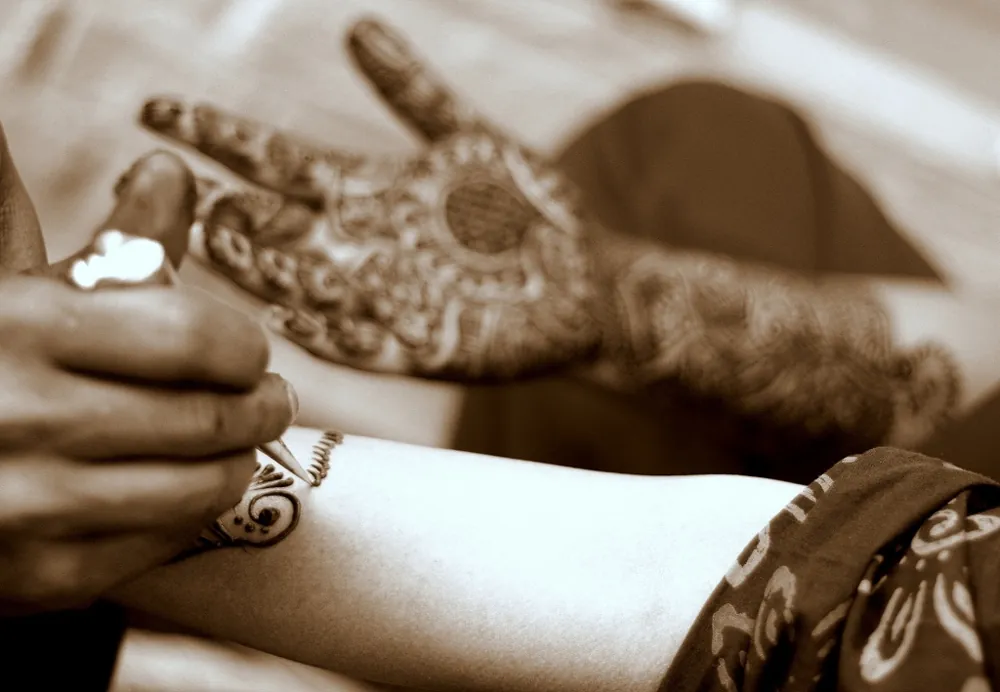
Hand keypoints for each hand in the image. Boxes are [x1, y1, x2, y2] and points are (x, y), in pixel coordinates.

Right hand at [0, 136, 296, 613]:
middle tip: (270, 401)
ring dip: (238, 461)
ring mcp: (29, 508)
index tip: (249, 354)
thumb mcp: (36, 296)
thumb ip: (118, 244)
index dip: (243, 348)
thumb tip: (173, 171)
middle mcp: (20, 418)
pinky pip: (167, 542)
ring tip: (235, 443)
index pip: (194, 339)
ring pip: (204, 486)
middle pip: (211, 417)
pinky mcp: (42, 579)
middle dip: (261, 406)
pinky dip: (192, 513)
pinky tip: (181, 489)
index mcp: (22, 327)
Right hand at [138, 18, 600, 380]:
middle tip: (169, 192)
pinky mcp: (424, 347)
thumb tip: (356, 29)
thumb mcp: (474, 142)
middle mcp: (362, 246)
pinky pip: (365, 345)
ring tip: (213, 246)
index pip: (275, 161)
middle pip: (274, 228)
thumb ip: (415, 94)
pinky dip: (329, 334)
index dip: (217, 136)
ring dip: (260, 269)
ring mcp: (387, 299)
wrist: (591, 285)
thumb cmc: (532, 211)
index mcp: (367, 193)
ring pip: (305, 285)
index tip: (156, 109)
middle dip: (221, 211)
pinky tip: (293, 320)